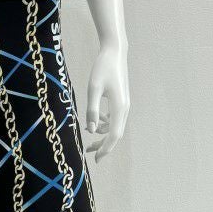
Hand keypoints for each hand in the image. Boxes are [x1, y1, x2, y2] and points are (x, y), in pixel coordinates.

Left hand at [84, 43, 129, 162]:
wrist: (115, 52)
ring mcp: (124, 104)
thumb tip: (91, 130)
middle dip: (103, 145)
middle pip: (115, 134)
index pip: (114, 135)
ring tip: (88, 136)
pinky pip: (115, 118)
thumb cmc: (103, 68)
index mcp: (119, 108)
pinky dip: (105, 123)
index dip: (105, 149)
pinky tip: (95, 121)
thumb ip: (92, 110)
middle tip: (89, 152)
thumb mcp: (93, 88)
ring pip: (115, 127)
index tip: (95, 159)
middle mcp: (125, 108)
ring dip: (103, 134)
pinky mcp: (121, 100)